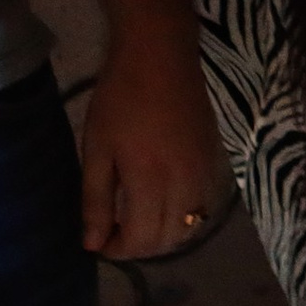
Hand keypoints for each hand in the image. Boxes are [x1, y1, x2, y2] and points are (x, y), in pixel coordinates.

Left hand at [80, 14, 228, 259]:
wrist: (161, 56)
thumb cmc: (120, 100)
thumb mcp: (97, 149)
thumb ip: (96, 200)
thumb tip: (92, 244)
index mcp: (150, 181)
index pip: (140, 240)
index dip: (117, 249)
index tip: (98, 240)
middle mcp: (184, 183)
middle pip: (167, 238)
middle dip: (139, 245)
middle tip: (114, 230)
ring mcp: (204, 172)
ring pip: (189, 225)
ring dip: (163, 233)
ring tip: (138, 218)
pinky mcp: (213, 159)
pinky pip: (203, 204)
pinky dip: (183, 215)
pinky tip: (164, 200)